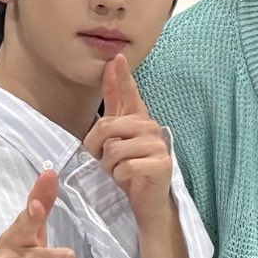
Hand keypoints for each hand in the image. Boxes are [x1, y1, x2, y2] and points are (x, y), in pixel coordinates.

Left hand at [83, 54, 172, 224]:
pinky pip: (124, 167)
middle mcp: (150, 127)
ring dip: (109, 166)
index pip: (128, 93)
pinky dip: (120, 177)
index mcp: (138, 119)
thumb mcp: (116, 139)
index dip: (121, 76)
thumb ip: (113, 108)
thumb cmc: (131, 169)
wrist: (148, 200)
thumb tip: (109, 69)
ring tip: (121, 170)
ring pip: (113, 150)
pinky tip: (131, 179)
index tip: (116, 57)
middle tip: (107, 161)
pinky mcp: (160, 164)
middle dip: (97, 148)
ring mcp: (157, 145)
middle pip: (106, 127)